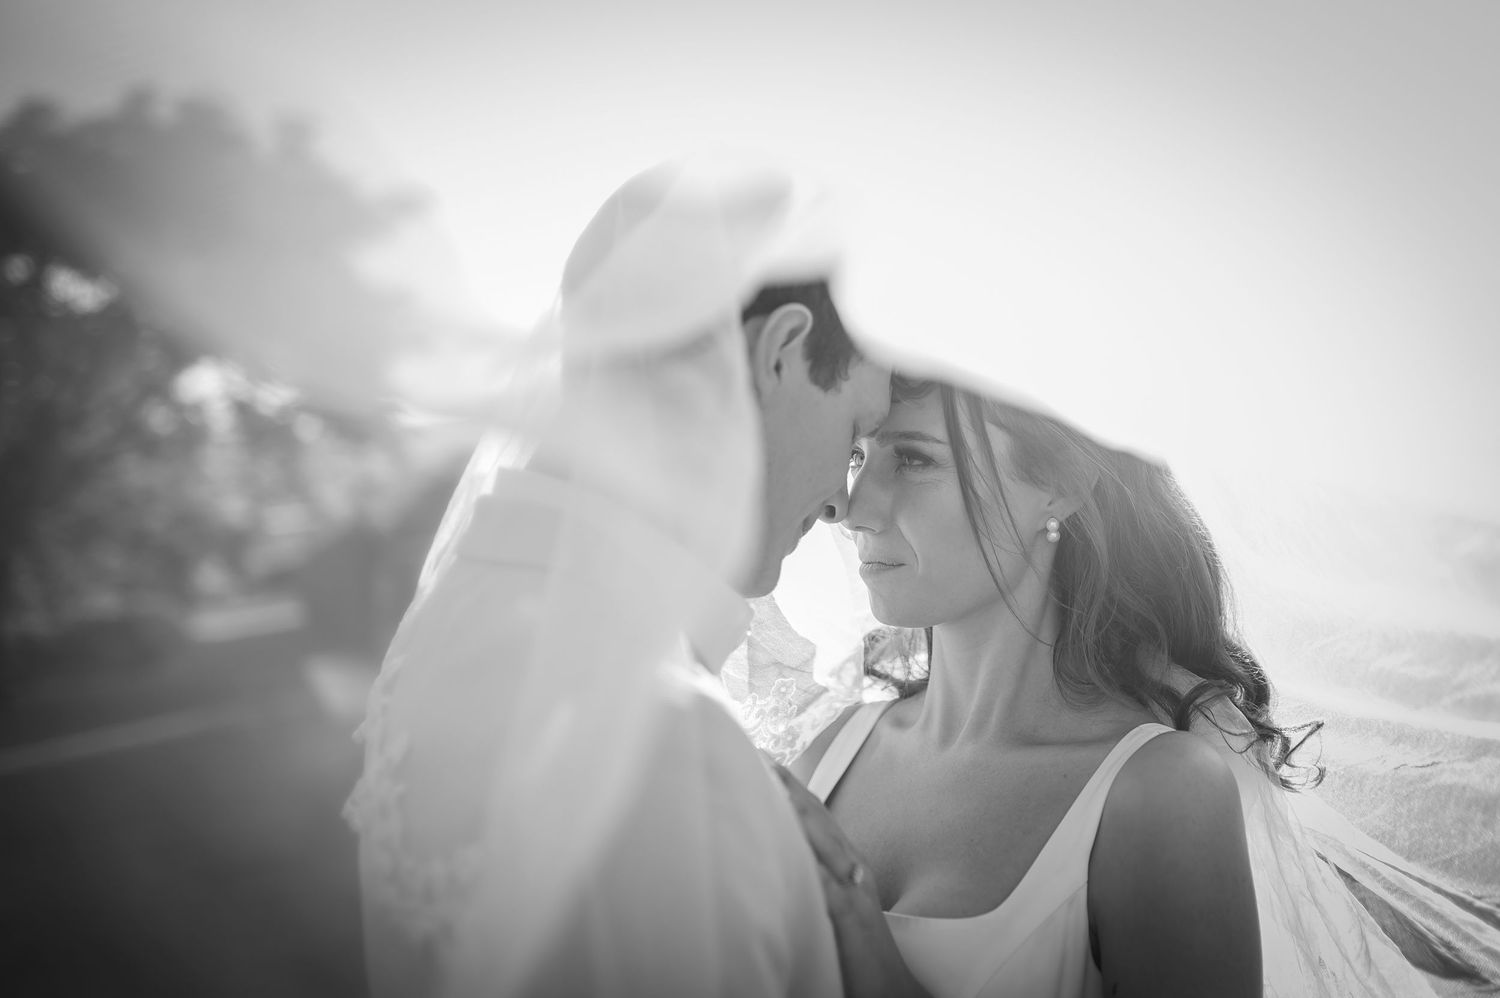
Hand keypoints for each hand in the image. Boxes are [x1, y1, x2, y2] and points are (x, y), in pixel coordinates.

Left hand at [773, 765, 931, 997]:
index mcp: (846, 865)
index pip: (815, 817)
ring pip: (824, 842)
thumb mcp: (833, 906)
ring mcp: (854, 891)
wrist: (891, 992)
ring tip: (770, 781)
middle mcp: (852, 869)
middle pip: (818, 818)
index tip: (763, 761)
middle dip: (789, 786)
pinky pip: (828, 887)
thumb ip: (814, 881)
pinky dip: (811, 864)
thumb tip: (786, 860)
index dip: (791, 787)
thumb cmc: (856, 952)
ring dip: (798, 811)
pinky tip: (789, 845)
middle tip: (758, 756)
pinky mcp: (852, 917)